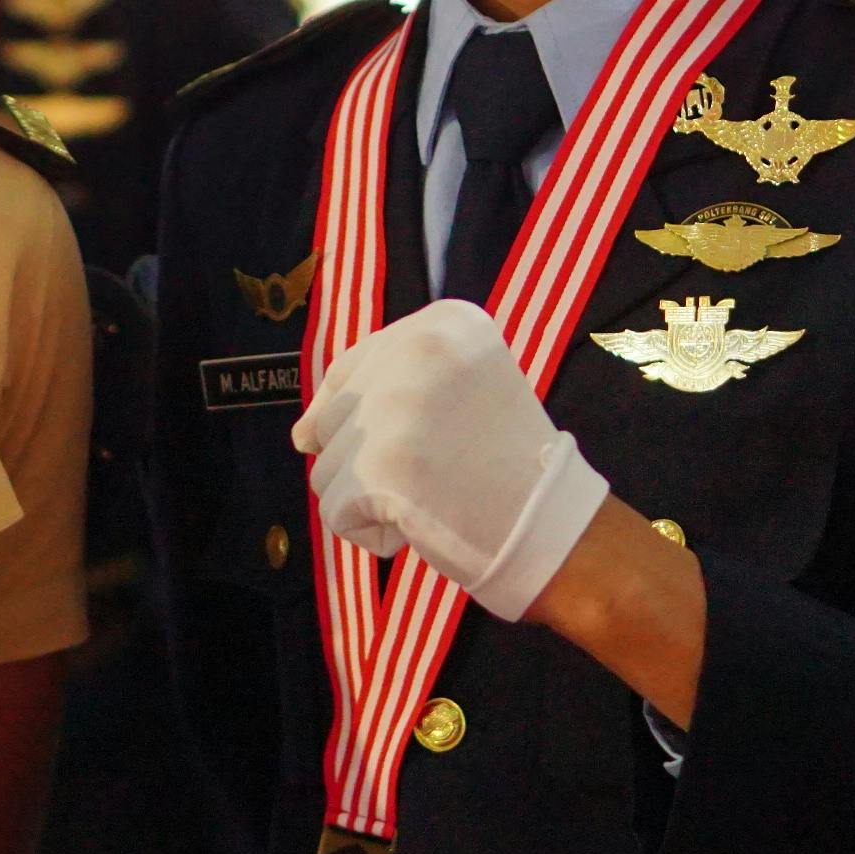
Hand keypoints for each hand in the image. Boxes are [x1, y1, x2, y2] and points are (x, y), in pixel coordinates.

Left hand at [291, 299, 609, 620]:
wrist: (552, 526)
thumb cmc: (505, 463)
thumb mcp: (459, 387)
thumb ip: (383, 387)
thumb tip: (302, 435)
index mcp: (441, 323)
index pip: (350, 368)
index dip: (366, 421)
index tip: (418, 443)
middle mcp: (415, 350)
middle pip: (334, 419)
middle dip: (373, 461)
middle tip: (438, 472)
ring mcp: (395, 406)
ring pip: (327, 467)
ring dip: (369, 496)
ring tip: (433, 494)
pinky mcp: (380, 467)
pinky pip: (335, 510)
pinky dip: (370, 530)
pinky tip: (422, 521)